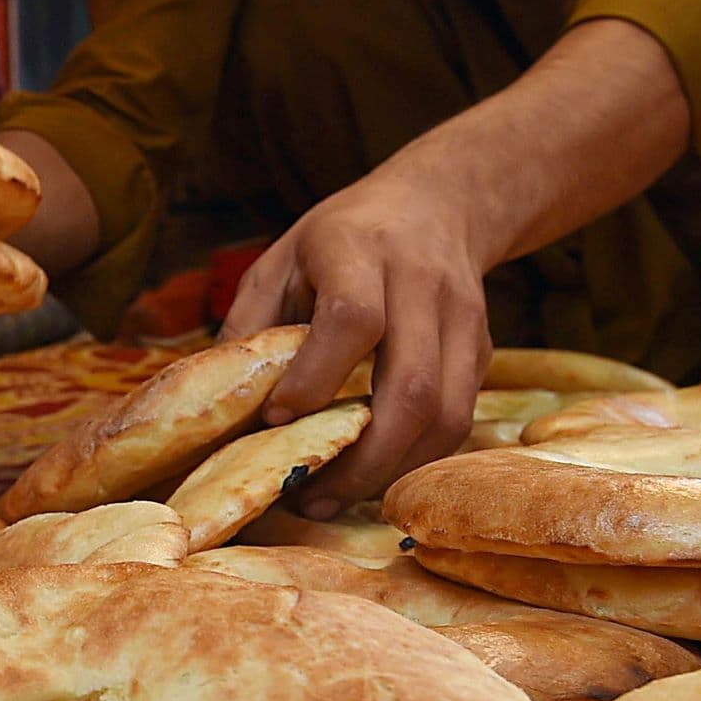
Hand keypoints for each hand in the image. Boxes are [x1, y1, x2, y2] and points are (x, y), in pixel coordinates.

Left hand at [219, 169, 491, 511]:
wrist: (438, 204)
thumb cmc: (341, 239)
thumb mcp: (281, 260)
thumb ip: (251, 327)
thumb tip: (218, 407)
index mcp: (358, 250)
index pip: (353, 319)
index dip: (316, 377)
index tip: (276, 419)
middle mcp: (420, 283)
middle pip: (413, 385)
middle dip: (362, 457)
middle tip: (311, 495)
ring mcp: (462, 319)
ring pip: (446, 414)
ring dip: (391, 470)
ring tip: (337, 496)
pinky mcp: (482, 350)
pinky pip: (459, 420)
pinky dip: (415, 459)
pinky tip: (374, 474)